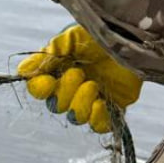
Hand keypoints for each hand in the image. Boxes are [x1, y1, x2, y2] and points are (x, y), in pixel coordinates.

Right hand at [16, 24, 141, 132]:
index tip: (47, 82)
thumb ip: (54, 50)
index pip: (38, 88)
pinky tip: (102, 102)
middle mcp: (72, 89)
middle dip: (64, 92)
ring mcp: (91, 101)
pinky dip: (97, 117)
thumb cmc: (102, 36)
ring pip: (76, 118)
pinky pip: (98, 126)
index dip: (39, 89)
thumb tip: (30, 67)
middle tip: (78, 73)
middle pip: (56, 106)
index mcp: (58, 71)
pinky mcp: (112, 110)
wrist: (133, 41)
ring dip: (81, 103)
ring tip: (93, 84)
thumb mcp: (75, 37)